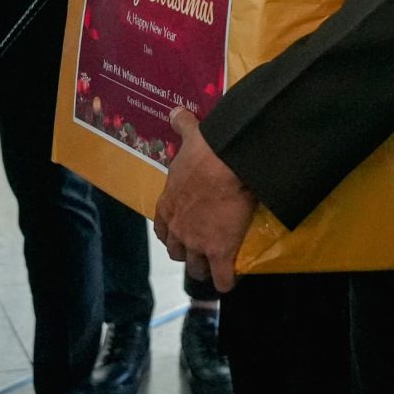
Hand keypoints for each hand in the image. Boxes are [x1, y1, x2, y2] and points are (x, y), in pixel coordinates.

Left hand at [152, 108, 259, 292]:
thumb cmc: (205, 152)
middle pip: (177, 253)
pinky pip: (222, 278)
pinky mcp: (220, 252)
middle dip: (188, 253)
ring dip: (205, 269)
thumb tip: (176, 112)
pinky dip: (227, 282)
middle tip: (202, 249)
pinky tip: (232, 280)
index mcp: (168, 205)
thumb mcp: (190, 138)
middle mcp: (178, 229)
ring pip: (196, 268)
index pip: (162, 228)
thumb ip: (181, 127)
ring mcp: (197, 243)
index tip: (182, 232)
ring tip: (217, 267)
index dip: (172, 232)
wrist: (225, 166)